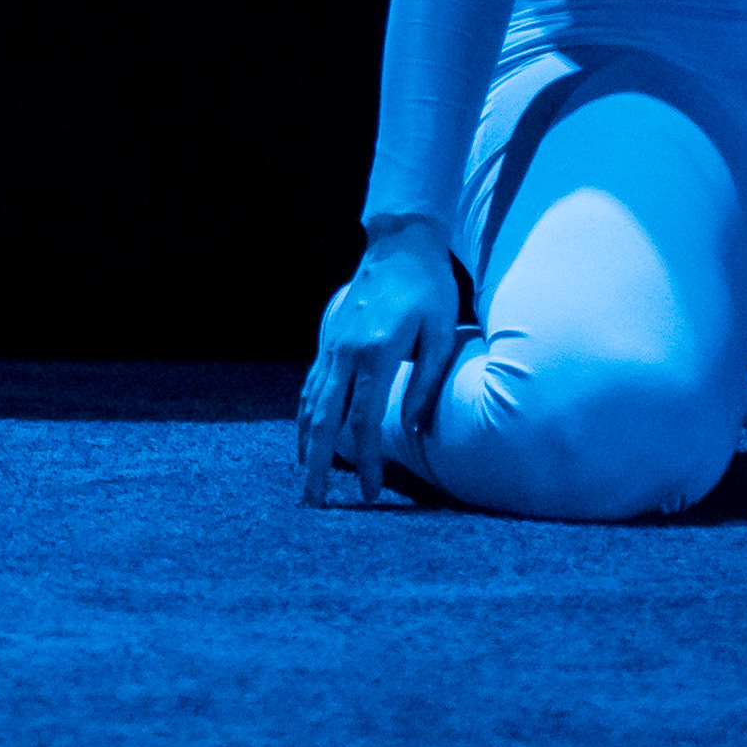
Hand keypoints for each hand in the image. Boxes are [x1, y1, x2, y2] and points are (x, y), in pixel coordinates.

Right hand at [301, 218, 464, 504]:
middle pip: (326, 419)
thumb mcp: (440, 332)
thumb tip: (413, 430)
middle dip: (319, 465)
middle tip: (313, 503)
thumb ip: (427, 382)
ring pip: (312, 402)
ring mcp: (332, 344)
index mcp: (376, 352)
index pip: (363, 420)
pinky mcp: (328, 338)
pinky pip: (312, 384)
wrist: (398, 242)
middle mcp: (345, 351)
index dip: (367, 461)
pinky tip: (306, 434)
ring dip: (307, 443)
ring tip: (306, 477)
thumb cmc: (429, 287)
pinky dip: (306, 413)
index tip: (372, 493)